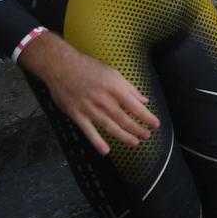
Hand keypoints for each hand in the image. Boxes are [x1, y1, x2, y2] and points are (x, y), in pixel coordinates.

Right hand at [18, 35, 158, 155]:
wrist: (61, 67)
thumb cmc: (88, 68)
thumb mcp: (113, 73)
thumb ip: (129, 88)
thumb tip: (143, 100)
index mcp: (115, 88)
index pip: (135, 107)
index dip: (147, 117)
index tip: (155, 124)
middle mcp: (104, 100)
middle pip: (124, 119)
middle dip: (137, 129)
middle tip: (146, 136)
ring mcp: (89, 109)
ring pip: (110, 127)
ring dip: (123, 137)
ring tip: (134, 143)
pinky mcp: (77, 115)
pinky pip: (88, 131)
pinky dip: (97, 142)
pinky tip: (105, 150)